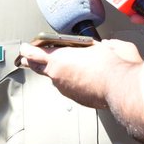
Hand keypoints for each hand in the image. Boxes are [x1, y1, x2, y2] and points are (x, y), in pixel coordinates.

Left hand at [18, 40, 139, 108]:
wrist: (119, 87)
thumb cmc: (109, 65)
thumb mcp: (97, 46)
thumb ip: (91, 45)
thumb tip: (99, 45)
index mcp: (59, 59)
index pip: (35, 54)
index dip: (27, 51)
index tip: (24, 49)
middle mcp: (58, 76)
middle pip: (39, 68)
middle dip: (33, 62)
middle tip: (29, 58)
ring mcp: (66, 89)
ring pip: (55, 79)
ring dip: (57, 72)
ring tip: (63, 66)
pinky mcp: (75, 98)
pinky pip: (68, 87)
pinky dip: (71, 82)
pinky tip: (79, 78)